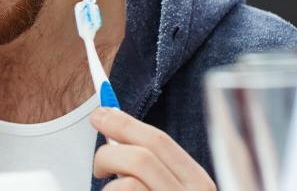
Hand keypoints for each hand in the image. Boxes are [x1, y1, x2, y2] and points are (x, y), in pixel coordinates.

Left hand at [91, 107, 216, 190]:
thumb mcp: (171, 185)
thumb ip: (155, 165)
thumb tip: (113, 129)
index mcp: (198, 182)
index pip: (159, 141)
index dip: (124, 123)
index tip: (101, 113)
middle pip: (141, 158)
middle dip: (109, 153)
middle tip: (97, 163)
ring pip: (128, 184)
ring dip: (110, 187)